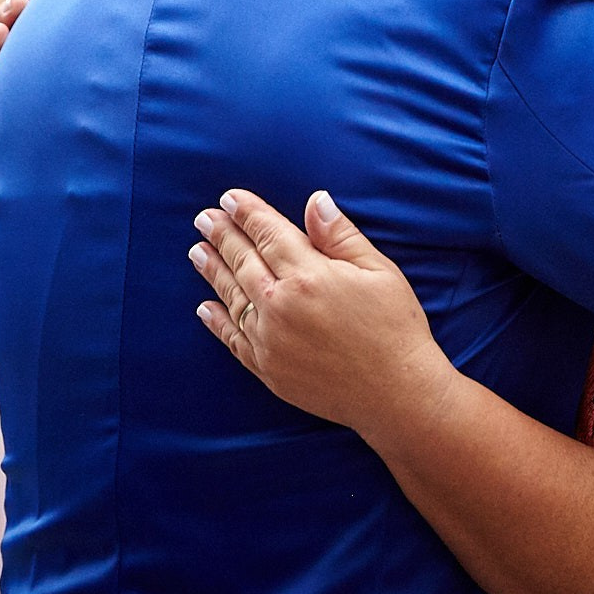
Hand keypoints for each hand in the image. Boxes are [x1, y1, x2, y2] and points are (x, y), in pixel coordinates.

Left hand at [190, 188, 451, 436]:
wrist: (396, 396)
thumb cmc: (394, 328)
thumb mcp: (379, 271)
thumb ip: (340, 236)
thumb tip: (315, 201)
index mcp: (309, 277)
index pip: (268, 234)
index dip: (247, 213)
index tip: (229, 198)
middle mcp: (280, 307)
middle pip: (243, 262)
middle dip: (222, 236)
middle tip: (203, 218)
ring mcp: (270, 341)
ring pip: (232, 298)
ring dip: (213, 272)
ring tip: (197, 252)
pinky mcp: (268, 371)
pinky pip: (233, 339)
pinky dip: (216, 322)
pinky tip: (204, 308)